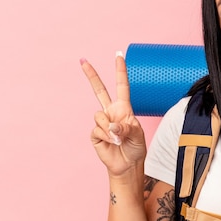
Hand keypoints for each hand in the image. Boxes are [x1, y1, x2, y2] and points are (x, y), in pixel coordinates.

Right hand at [80, 52, 145, 176]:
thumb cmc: (135, 147)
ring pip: (99, 116)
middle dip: (91, 75)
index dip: (120, 71)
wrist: (127, 164)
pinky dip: (107, 136)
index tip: (118, 55)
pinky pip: (97, 130)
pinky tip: (112, 143)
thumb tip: (112, 125)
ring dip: (111, 129)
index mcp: (124, 108)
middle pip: (99, 90)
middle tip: (83, 61)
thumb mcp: (137, 135)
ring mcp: (102, 122)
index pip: (121, 86)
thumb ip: (126, 127)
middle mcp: (111, 112)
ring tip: (119, 139)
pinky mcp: (95, 133)